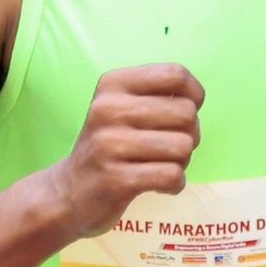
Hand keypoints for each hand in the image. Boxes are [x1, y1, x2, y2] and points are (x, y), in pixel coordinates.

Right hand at [49, 62, 201, 238]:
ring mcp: (110, 145)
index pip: (174, 74)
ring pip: (183, 146)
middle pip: (186, 113)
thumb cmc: (110, 146)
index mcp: (112, 85)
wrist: (69, 192)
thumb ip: (158, 95)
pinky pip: (172, 175)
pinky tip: (160, 186)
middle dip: (190, 135)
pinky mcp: (116, 179)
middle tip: (169, 147)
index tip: (184, 113)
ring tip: (161, 166)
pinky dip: (175, 184)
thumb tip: (196, 98)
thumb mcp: (122, 108)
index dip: (194, 95)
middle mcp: (108, 109)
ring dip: (182, 162)